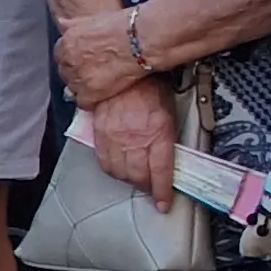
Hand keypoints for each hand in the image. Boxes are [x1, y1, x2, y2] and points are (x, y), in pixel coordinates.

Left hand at [53, 10, 150, 109]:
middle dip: (79, 73)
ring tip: (104, 81)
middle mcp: (67, 60)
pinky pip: (83, 102)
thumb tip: (62, 24)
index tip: (88, 60)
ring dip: (86, 86)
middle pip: (67, 73)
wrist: (141, 40)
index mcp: (66, 42)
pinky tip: (106, 92)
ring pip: (73, 88)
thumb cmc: (124, 27)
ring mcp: (77, 77)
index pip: (62, 56)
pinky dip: (93, 100)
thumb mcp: (94, 19)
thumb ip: (74, 24)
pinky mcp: (89, 93)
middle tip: (98, 70)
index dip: (76, 59)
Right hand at [86, 80, 180, 210]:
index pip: (160, 171)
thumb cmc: (150, 87)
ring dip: (129, 180)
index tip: (163, 203)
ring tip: (137, 180)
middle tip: (152, 190)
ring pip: (120, 172)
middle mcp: (134, 139)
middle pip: (138, 176)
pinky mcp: (99, 134)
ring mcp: (114, 138)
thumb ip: (168, 133)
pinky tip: (118, 170)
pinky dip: (112, 170)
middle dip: (147, 187)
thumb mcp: (169, 109)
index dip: (162, 191)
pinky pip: (103, 161)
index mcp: (157, 132)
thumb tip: (171, 153)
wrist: (121, 67)